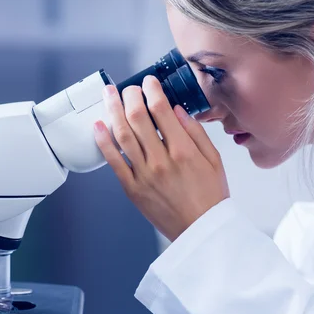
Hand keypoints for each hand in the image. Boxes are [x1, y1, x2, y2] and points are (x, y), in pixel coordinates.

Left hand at [93, 76, 229, 241]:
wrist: (201, 230)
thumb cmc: (210, 197)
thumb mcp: (214, 160)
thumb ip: (196, 133)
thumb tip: (178, 111)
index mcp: (184, 151)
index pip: (161, 110)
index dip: (152, 90)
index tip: (150, 82)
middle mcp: (161, 160)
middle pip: (137, 117)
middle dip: (131, 95)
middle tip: (130, 87)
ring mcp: (144, 175)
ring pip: (122, 135)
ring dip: (113, 111)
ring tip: (109, 95)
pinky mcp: (132, 189)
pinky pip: (114, 162)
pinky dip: (104, 142)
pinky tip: (99, 126)